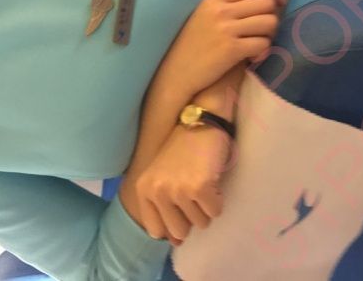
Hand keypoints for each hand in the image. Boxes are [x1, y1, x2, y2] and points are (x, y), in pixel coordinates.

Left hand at [133, 125, 231, 244]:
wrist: (200, 121)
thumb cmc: (182, 150)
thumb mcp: (161, 176)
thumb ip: (162, 207)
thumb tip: (175, 242)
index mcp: (144, 190)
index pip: (156, 230)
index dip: (172, 224)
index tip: (180, 209)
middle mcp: (158, 192)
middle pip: (180, 232)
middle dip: (191, 217)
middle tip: (194, 194)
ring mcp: (179, 190)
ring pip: (200, 223)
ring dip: (206, 207)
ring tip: (202, 183)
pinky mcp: (200, 187)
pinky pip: (215, 212)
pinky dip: (218, 200)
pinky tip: (212, 180)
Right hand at [159, 0, 285, 100]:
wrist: (176, 73)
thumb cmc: (190, 46)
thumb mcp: (202, 16)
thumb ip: (225, 7)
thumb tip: (257, 2)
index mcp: (214, 0)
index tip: (278, 3)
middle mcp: (221, 11)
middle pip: (266, 3)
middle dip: (272, 16)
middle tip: (264, 31)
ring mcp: (227, 30)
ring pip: (270, 23)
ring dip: (269, 35)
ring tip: (258, 44)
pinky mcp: (232, 50)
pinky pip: (264, 44)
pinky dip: (263, 52)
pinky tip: (253, 58)